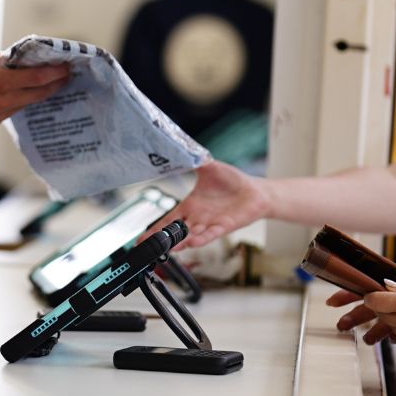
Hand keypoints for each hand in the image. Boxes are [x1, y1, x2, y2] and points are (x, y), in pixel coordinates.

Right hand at [0, 51, 69, 126]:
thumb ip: (2, 59)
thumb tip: (18, 61)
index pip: (37, 78)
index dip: (55, 73)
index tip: (67, 66)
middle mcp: (3, 102)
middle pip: (39, 94)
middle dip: (56, 84)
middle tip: (67, 74)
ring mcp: (0, 114)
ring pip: (29, 102)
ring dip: (42, 92)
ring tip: (52, 81)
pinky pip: (16, 107)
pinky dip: (25, 98)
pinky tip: (29, 91)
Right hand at [148, 160, 270, 249]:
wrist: (255, 191)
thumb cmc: (233, 181)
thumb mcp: (209, 168)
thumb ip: (194, 161)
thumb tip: (180, 149)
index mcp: (190, 206)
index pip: (168, 220)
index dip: (155, 229)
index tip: (141, 237)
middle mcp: (197, 218)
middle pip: (176, 232)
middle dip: (163, 240)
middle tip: (148, 246)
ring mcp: (210, 224)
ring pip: (191, 236)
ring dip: (181, 242)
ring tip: (170, 247)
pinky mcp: (224, 226)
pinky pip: (211, 234)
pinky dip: (203, 238)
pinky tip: (194, 241)